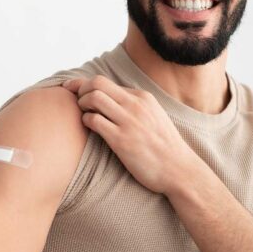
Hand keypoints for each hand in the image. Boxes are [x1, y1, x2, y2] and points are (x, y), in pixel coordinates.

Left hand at [62, 75, 199, 194]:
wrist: (178, 169)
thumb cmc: (164, 147)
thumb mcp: (155, 117)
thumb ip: (137, 107)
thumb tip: (115, 101)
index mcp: (144, 98)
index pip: (107, 82)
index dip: (86, 85)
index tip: (74, 90)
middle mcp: (136, 105)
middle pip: (98, 83)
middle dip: (81, 90)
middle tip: (78, 103)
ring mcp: (129, 121)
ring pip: (93, 98)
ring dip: (82, 104)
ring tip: (84, 115)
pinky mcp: (121, 140)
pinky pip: (94, 120)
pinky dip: (85, 121)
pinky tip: (90, 128)